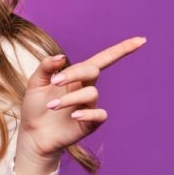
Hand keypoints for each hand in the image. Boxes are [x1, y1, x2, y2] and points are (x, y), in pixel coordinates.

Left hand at [13, 36, 147, 174]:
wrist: (32, 134)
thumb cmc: (35, 108)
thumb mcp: (36, 83)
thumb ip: (46, 67)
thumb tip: (62, 57)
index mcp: (76, 76)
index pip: (103, 59)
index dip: (122, 49)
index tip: (141, 40)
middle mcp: (86, 88)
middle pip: (93, 70)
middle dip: (75, 73)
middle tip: (54, 82)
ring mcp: (89, 106)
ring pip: (91, 93)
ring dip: (70, 98)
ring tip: (51, 106)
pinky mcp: (90, 123)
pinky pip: (100, 115)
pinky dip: (88, 112)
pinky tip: (74, 115)